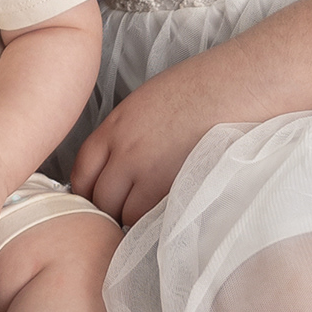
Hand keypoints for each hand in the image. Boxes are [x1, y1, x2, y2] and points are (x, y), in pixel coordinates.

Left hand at [70, 54, 238, 227]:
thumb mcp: (145, 104)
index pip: (81, 170)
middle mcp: (122, 150)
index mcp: (114, 126)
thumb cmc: (196, 90)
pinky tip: (163, 213)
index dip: (86, 190)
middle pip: (97, 197)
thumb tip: (117, 162)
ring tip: (148, 212)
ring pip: (120, 213)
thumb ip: (125, 134)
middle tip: (124, 211)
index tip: (96, 197)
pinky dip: (149, 222)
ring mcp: (144, 170)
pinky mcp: (167, 186)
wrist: (230, 88)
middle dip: (107, 208)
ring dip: (129, 218)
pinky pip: (145, 218)